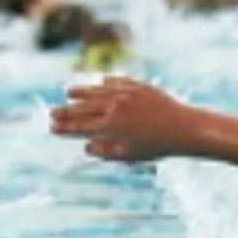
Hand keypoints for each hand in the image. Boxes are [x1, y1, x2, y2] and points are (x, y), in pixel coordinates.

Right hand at [50, 78, 197, 162]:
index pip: (81, 126)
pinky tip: (99, 84)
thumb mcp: (129, 155)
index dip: (65, 127)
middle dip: (66, 111)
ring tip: (68, 93)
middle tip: (53, 113)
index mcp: (111, 125)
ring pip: (97, 91)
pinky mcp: (138, 86)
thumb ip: (105, 150)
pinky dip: (105, 83)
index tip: (53, 128)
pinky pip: (116, 81)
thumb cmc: (158, 146)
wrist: (185, 128)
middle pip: (84, 108)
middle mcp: (115, 106)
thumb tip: (87, 145)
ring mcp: (126, 93)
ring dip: (81, 92)